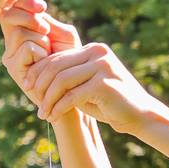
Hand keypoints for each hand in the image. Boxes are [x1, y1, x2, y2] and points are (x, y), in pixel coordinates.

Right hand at [0, 0, 80, 105]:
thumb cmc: (70, 62)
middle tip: (46, 31)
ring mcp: (10, 55)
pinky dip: (41, 52)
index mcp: (20, 30)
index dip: (19, 1)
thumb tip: (36, 10)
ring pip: (19, 33)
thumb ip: (46, 21)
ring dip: (40, 40)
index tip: (42, 7)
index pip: (8, 6)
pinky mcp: (13, 68)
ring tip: (48, 54)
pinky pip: (27, 48)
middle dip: (31, 18)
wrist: (72, 88)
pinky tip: (45, 62)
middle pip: (9, 16)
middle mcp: (11, 42)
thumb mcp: (61, 35)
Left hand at [24, 41, 162, 133]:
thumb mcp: (88, 87)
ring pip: (62, 80)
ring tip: (42, 113)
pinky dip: (59, 107)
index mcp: (93, 50)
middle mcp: (97, 53)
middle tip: (32, 100)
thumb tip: (40, 80)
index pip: (58, 56)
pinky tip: (53, 116)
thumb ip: (70, 79)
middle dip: (40, 84)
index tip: (28, 85)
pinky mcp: (103, 85)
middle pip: (57, 66)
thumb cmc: (111, 104)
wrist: (139, 116)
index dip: (39, 70)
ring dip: (48, 98)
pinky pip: (72, 96)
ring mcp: (101, 67)